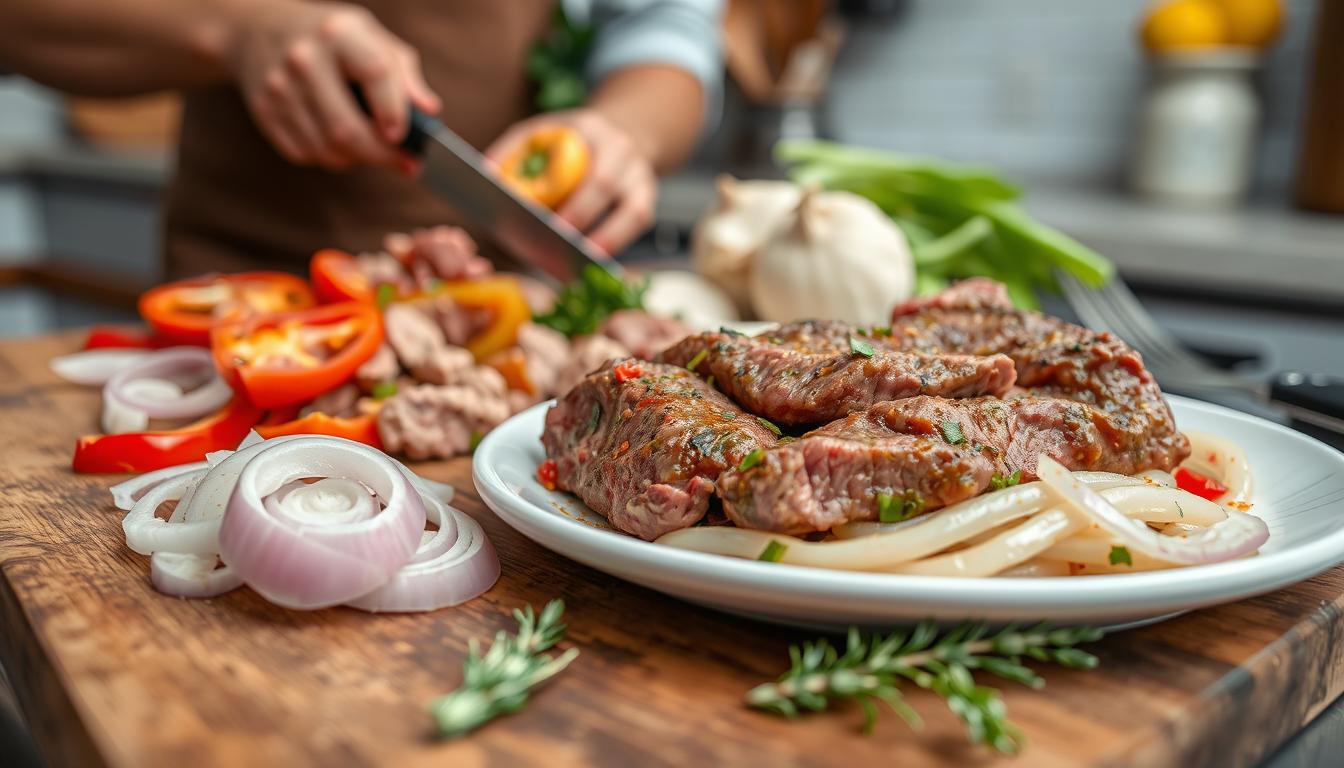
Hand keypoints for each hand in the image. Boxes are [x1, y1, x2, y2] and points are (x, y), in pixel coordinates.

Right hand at [228, 1, 438, 170]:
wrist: (261, 28)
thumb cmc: (333, 39)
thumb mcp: (372, 39)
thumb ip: (404, 76)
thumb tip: (429, 112)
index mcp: (340, 33)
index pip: (374, 74)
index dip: (393, 112)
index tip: (406, 138)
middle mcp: (305, 58)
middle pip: (346, 128)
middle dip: (381, 155)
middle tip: (406, 165)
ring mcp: (279, 86)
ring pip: (326, 149)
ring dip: (357, 160)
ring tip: (372, 149)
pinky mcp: (264, 110)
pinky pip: (304, 153)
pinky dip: (330, 158)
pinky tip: (339, 143)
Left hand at [487, 110, 656, 255]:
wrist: (622, 132)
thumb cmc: (569, 140)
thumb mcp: (539, 132)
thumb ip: (512, 150)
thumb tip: (485, 174)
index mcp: (591, 129)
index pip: (571, 155)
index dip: (559, 187)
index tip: (539, 215)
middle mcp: (622, 150)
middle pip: (605, 184)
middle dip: (581, 215)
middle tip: (557, 241)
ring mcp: (641, 175)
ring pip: (636, 212)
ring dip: (609, 238)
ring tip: (581, 263)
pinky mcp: (647, 198)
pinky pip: (638, 223)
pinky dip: (616, 242)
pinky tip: (592, 261)